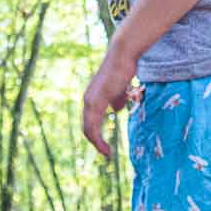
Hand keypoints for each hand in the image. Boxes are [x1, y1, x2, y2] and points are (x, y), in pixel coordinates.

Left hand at [82, 44, 137, 159]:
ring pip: (88, 129)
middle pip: (86, 128)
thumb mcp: (119, 90)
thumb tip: (116, 110)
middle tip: (105, 153)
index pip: (89, 121)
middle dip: (96, 142)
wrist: (123, 57)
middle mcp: (88, 101)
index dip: (96, 134)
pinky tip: (105, 145)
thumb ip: (116, 100)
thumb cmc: (123, 70)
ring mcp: (91, 101)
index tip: (105, 145)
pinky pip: (93, 125)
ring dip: (96, 143)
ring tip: (106, 153)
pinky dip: (98, 139)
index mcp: (92, 98)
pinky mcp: (96, 102)